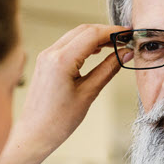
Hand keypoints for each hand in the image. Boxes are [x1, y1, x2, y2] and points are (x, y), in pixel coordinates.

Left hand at [10, 24, 124, 159]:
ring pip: (75, 35)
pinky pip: (67, 44)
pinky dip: (84, 44)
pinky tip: (97, 51)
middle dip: (106, 32)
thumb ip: (108, 69)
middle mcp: (51, 53)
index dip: (113, 32)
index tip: (129, 34)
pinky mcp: (45, 62)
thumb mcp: (89, 94)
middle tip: (125, 39)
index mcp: (61, 60)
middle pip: (83, 30)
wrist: (34, 133)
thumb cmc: (58, 121)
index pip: (92, 34)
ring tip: (115, 45)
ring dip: (95, 37)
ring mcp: (46, 56)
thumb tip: (124, 54)